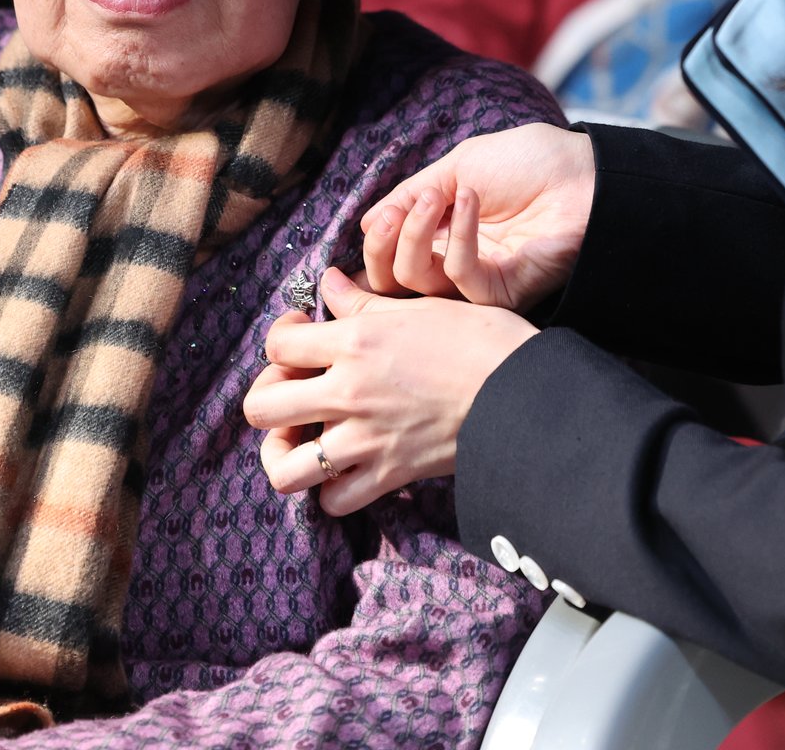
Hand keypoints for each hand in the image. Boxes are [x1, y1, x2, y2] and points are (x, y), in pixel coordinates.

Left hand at [243, 270, 537, 515]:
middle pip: (260, 407)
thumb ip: (364, 299)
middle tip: (293, 389)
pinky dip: (331, 491)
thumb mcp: (420, 305)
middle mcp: (348, 392)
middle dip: (267, 397)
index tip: (301, 334)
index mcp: (354, 341)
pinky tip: (343, 469)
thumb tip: (330, 283)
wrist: (524, 391)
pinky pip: (335, 501)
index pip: (277, 343)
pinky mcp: (389, 475)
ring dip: (285, 455)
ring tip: (303, 439)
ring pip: (285, 468)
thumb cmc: (481, 339)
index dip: (280, 337)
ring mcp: (364, 440)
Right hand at [357, 122, 594, 309]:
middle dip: (381, 250)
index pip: (389, 261)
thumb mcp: (456, 167)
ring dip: (415, 234)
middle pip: (392, 285)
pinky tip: (472, 200)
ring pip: (418, 286)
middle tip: (392, 217)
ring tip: (437, 197)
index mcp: (440, 236)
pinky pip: (461, 279)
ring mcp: (478, 281)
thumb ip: (409, 195)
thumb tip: (363, 224)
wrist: (583, 172)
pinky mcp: (504, 292)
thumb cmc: (529, 163)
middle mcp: (454, 264)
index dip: (375, 243)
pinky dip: (458, 237)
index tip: (376, 217)